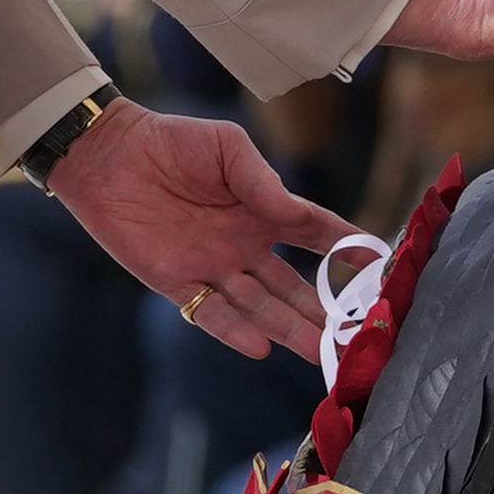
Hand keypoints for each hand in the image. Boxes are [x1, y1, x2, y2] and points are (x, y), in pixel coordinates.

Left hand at [46, 100, 348, 361]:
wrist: (110, 155)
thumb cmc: (172, 141)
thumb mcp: (228, 147)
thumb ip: (263, 181)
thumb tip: (295, 212)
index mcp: (263, 210)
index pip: (317, 235)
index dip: (349, 252)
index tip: (382, 272)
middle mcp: (245, 245)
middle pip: (294, 288)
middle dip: (325, 313)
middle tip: (357, 337)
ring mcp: (213, 267)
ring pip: (260, 308)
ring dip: (289, 330)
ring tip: (321, 353)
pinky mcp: (176, 282)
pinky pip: (210, 313)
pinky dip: (234, 331)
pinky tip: (261, 347)